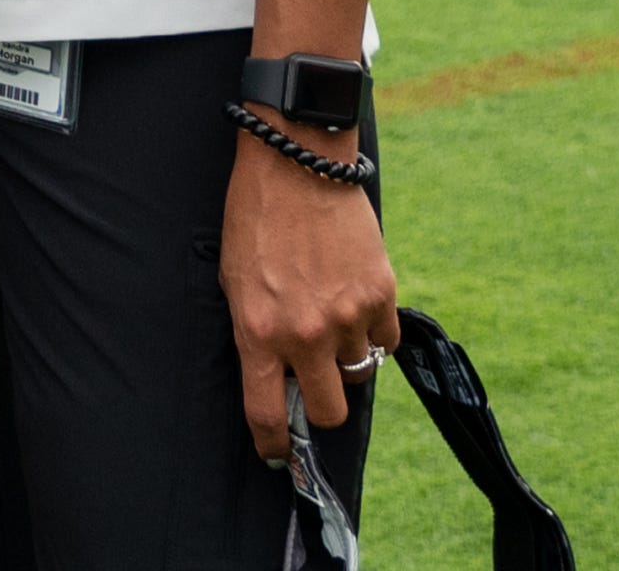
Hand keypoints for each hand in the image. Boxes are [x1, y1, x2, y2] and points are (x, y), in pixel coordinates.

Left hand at [221, 139, 398, 463]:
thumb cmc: (255, 219)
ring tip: (331, 318)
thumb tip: (277, 377)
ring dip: (346, 357)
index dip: (272, 443)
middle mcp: (305, 334)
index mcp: (259, 332)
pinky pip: (385, 339)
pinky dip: (373, 330)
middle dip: (321, 404)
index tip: (276, 453)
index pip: (266, 413)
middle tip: (315, 382)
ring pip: (359, 372)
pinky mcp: (380, 294)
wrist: (296, 165)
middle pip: (328, 411)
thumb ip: (256, 333)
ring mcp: (347, 316)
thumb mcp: (234, 281)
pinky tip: (356, 302)